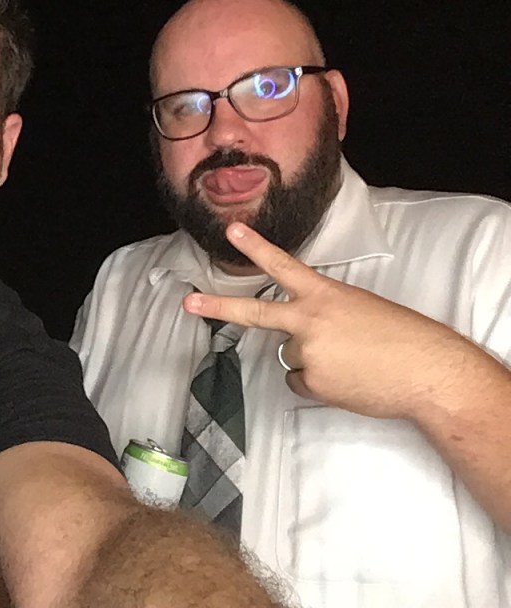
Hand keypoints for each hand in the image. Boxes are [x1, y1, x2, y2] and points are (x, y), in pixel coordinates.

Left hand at [182, 222, 476, 420]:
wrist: (427, 372)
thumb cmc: (400, 337)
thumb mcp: (359, 308)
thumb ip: (324, 312)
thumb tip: (303, 334)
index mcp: (324, 295)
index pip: (283, 266)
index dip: (256, 247)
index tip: (231, 231)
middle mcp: (309, 320)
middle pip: (254, 313)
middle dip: (217, 308)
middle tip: (188, 303)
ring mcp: (307, 352)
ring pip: (291, 356)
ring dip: (313, 360)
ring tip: (350, 361)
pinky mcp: (311, 381)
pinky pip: (300, 381)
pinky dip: (319, 383)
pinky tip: (347, 379)